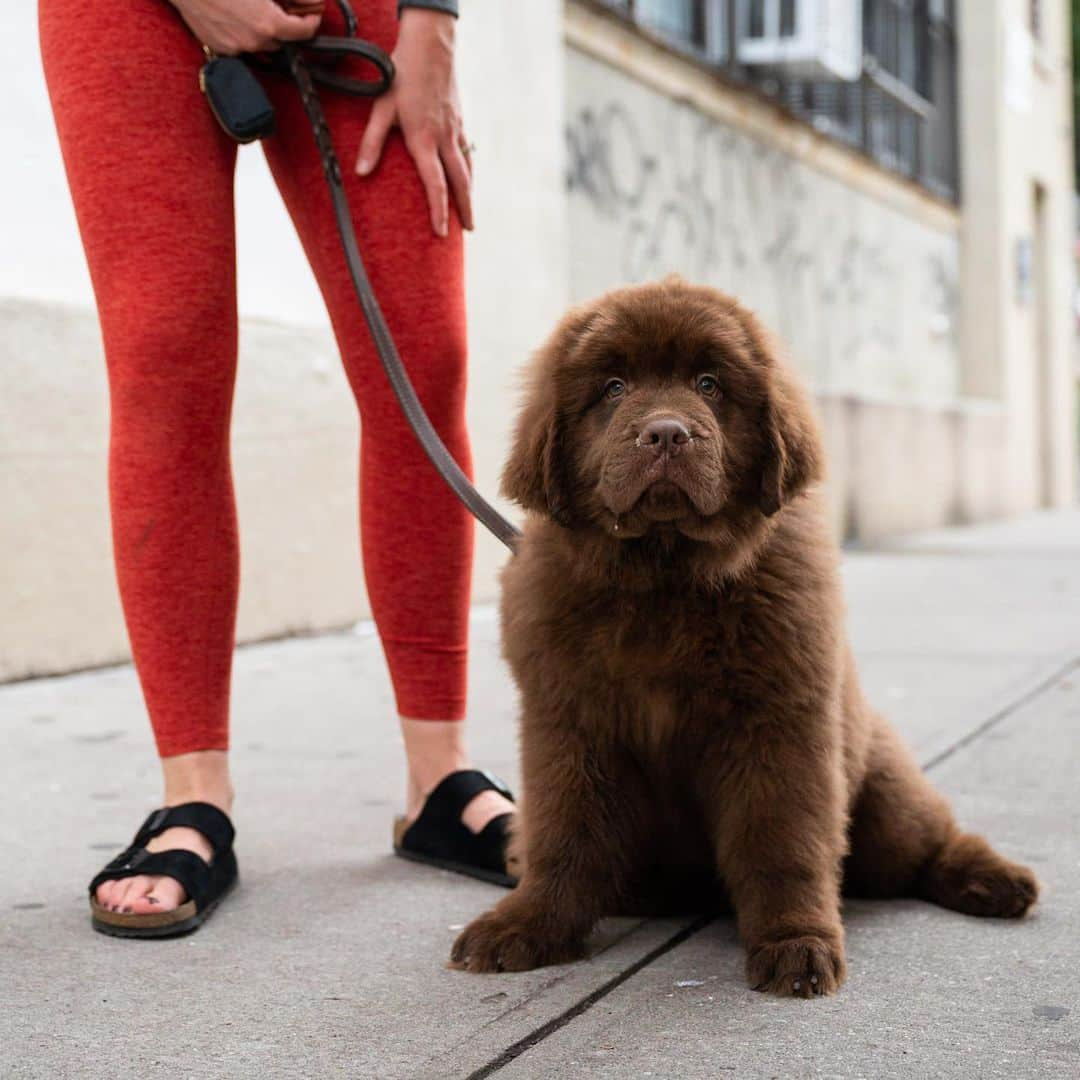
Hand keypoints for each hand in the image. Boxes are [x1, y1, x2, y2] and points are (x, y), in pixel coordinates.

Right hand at [172, 0, 320, 54]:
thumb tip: (310, 0)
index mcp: (269, 24)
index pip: (304, 32)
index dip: (312, 20)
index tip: (312, 14)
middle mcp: (255, 42)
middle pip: (284, 40)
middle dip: (287, 26)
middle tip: (283, 8)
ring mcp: (236, 48)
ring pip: (262, 45)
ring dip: (265, 31)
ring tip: (257, 10)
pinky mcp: (220, 48)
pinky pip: (241, 45)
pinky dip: (244, 33)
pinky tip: (237, 15)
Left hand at [355, 9, 472, 236]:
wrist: (431, 45)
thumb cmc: (401, 75)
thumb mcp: (380, 107)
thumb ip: (372, 142)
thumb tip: (360, 173)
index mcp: (423, 139)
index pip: (435, 184)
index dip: (438, 211)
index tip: (441, 233)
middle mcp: (443, 139)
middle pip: (460, 182)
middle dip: (464, 209)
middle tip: (469, 231)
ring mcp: (455, 129)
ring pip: (467, 168)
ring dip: (469, 193)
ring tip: (470, 213)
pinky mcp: (459, 120)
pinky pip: (467, 151)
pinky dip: (469, 170)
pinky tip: (467, 178)